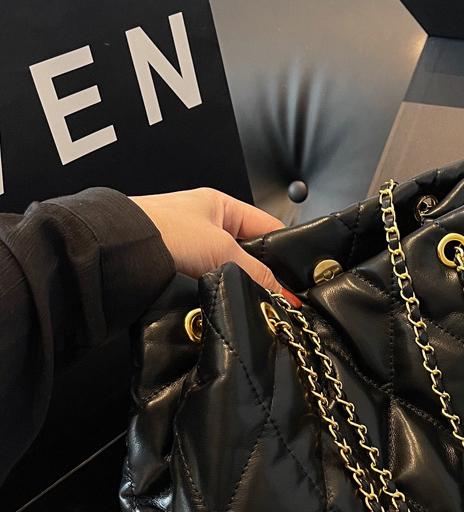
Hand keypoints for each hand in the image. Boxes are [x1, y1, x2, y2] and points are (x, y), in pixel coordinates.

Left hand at [130, 188, 298, 305]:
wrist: (116, 250)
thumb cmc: (164, 232)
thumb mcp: (222, 250)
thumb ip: (256, 272)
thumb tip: (282, 294)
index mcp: (221, 206)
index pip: (267, 228)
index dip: (285, 252)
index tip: (300, 278)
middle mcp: (207, 224)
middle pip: (250, 252)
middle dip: (264, 273)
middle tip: (283, 297)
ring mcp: (191, 248)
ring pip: (230, 270)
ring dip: (240, 285)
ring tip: (259, 304)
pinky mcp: (178, 270)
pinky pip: (210, 283)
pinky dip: (220, 293)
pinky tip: (230, 305)